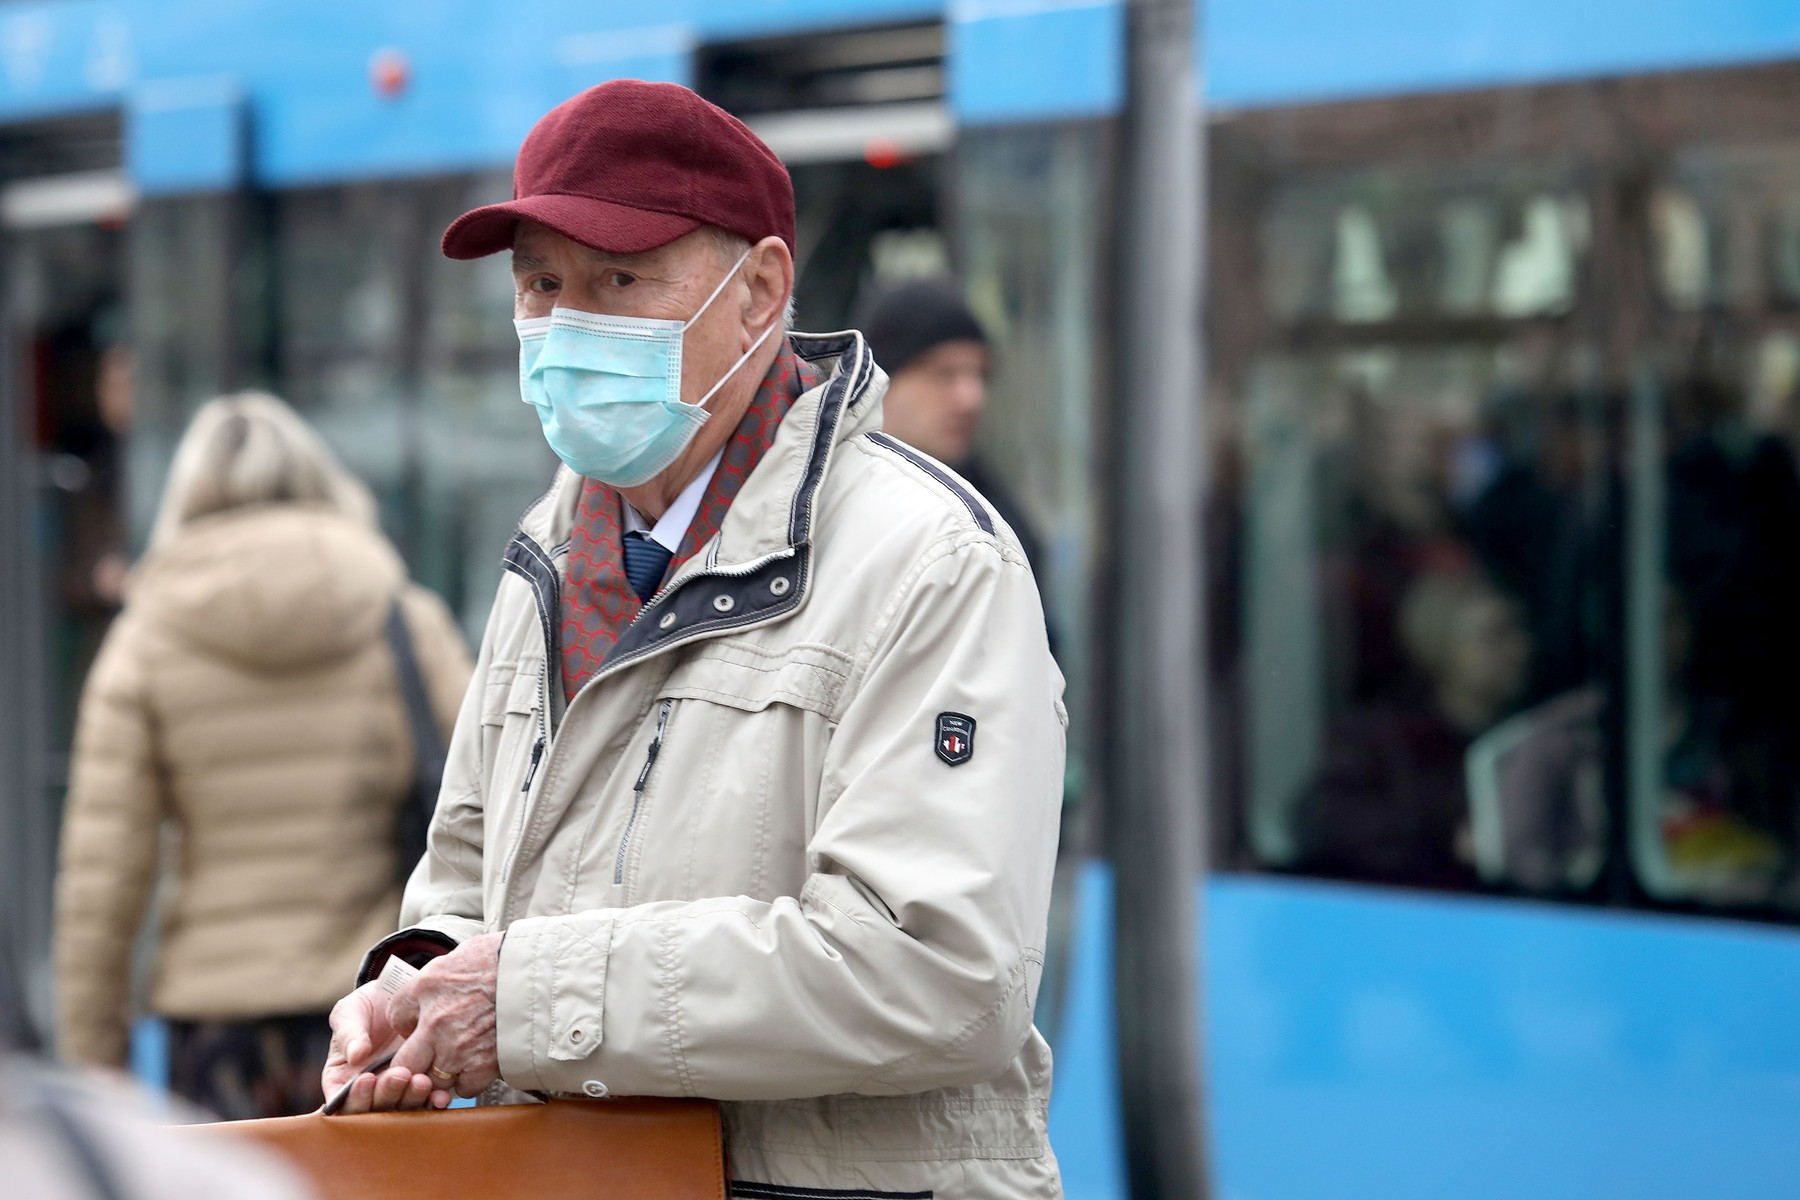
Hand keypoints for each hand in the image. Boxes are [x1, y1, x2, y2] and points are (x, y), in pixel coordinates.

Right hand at [321, 979, 437, 1113]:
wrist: (404, 994)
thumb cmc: (369, 1006)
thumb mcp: (351, 1012)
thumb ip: (349, 1033)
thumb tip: (355, 1055)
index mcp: (343, 1080)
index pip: (343, 1101)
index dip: (354, 1097)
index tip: (366, 1078)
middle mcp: (370, 1093)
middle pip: (374, 1109)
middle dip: (386, 1094)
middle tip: (400, 1074)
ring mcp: (398, 1093)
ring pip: (401, 1109)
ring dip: (411, 1099)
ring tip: (422, 1080)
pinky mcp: (423, 1090)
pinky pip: (427, 1104)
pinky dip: (433, 1103)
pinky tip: (441, 1096)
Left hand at [386, 932, 503, 1104]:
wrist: (544, 972)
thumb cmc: (507, 957)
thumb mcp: (464, 952)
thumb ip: (441, 975)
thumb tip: (433, 987)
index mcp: (428, 986)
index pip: (395, 1016)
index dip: (406, 1022)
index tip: (417, 1024)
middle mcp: (436, 1020)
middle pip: (403, 1062)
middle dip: (412, 1063)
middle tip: (425, 1058)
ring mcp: (459, 1047)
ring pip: (432, 1080)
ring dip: (440, 1074)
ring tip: (456, 1061)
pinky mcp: (484, 1064)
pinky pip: (463, 1086)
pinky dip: (467, 1080)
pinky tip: (476, 1065)